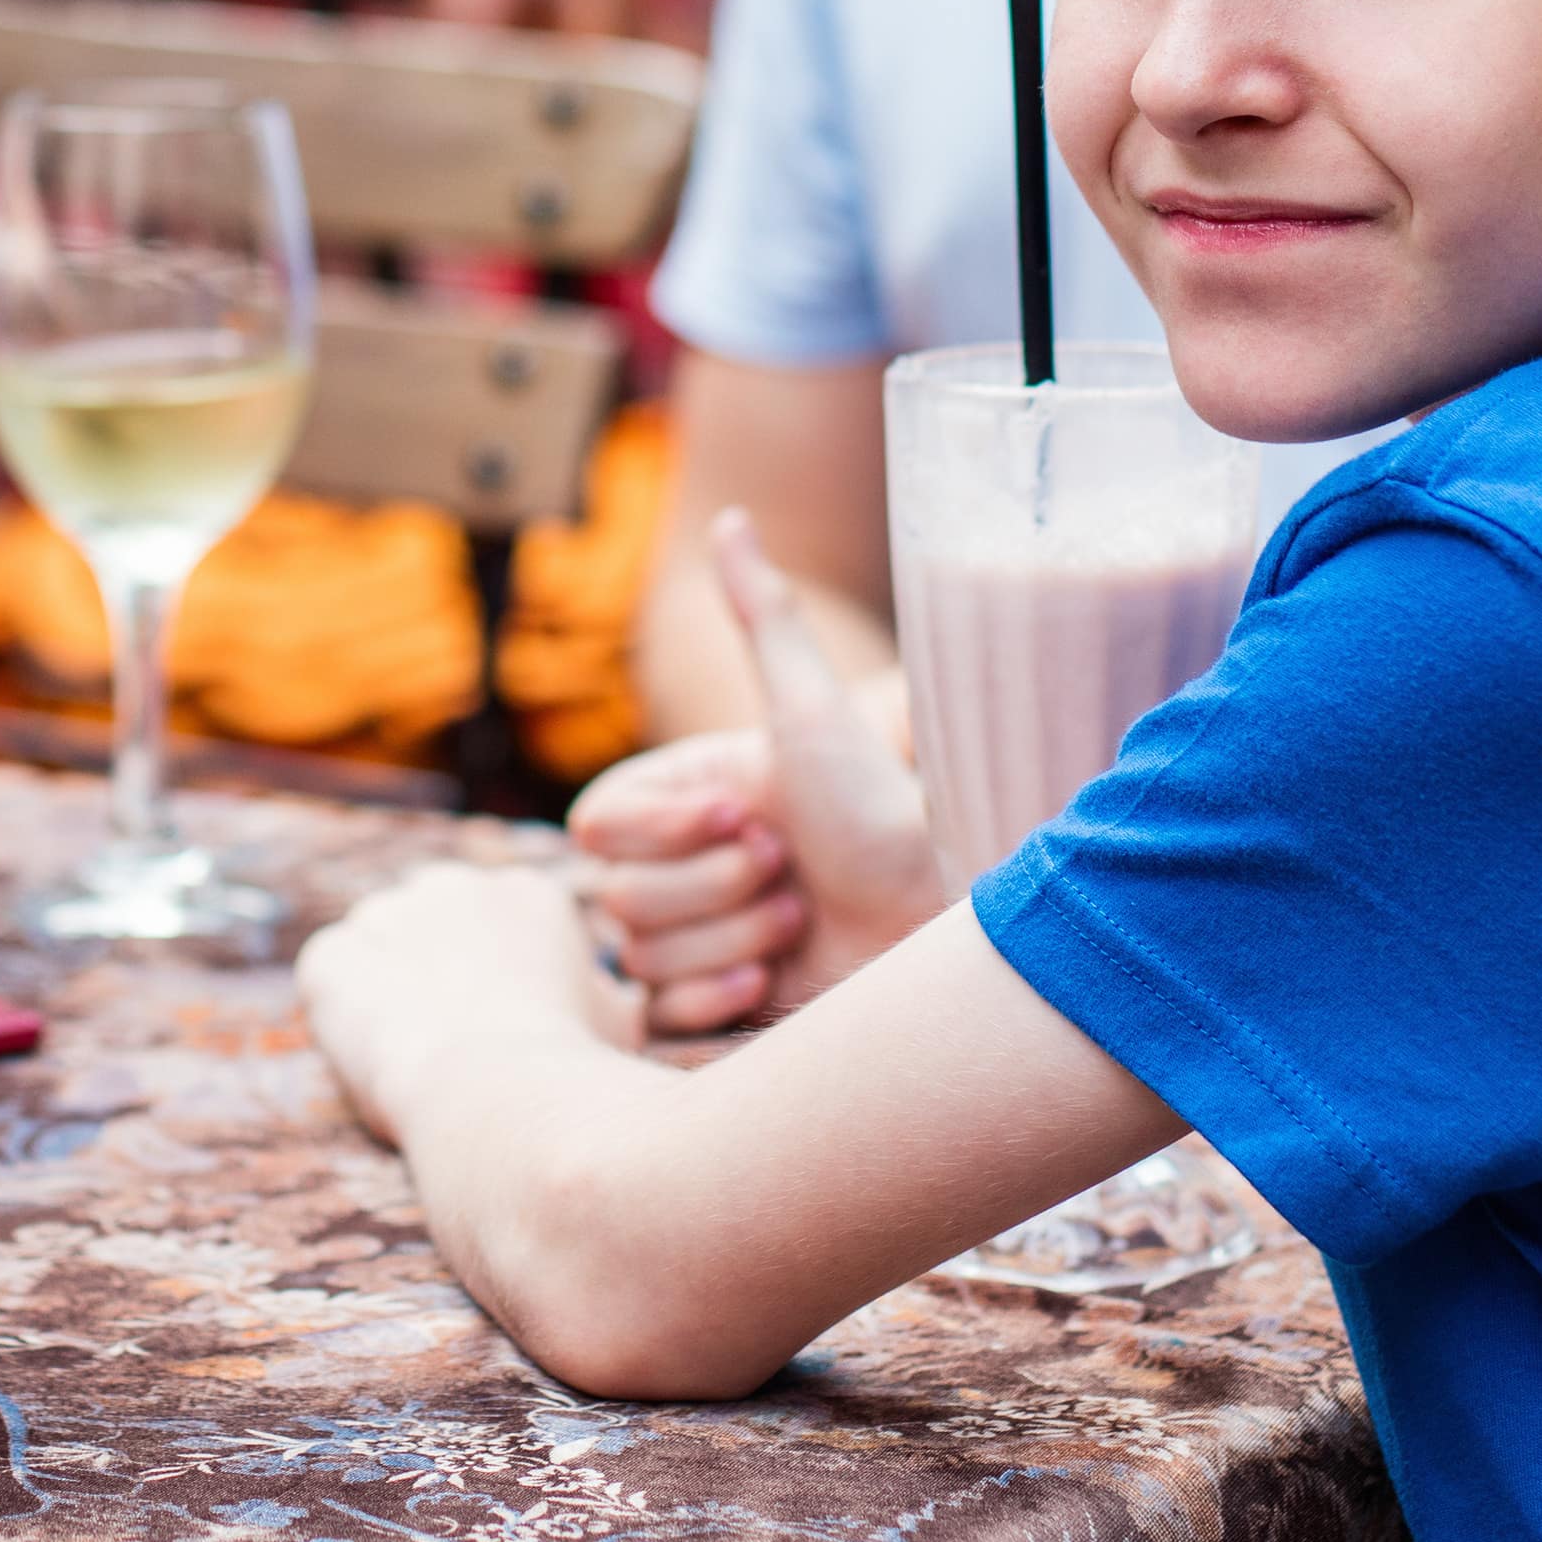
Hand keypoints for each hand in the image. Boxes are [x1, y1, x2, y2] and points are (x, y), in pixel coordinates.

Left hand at [299, 860, 638, 1144]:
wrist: (504, 1098)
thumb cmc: (571, 1071)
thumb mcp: (616, 1024)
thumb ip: (602, 994)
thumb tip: (608, 996)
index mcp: (529, 896)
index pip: (496, 920)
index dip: (493, 974)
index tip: (500, 1023)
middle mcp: (456, 887)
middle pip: (433, 916)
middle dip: (437, 965)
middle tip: (452, 1036)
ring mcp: (389, 916)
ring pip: (378, 937)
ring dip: (388, 982)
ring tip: (411, 1050)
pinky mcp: (333, 961)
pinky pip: (330, 971)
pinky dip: (340, 1007)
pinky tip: (371, 1048)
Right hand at [567, 513, 945, 1035]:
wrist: (946, 921)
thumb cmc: (883, 812)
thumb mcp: (813, 713)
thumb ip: (765, 617)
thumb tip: (731, 516)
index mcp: (682, 806)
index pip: (595, 829)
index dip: (668, 830)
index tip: (746, 811)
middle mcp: (678, 875)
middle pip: (617, 903)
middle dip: (715, 890)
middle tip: (790, 876)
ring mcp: (695, 947)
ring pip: (642, 963)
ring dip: (728, 944)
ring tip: (799, 929)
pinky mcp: (714, 1019)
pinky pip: (656, 1025)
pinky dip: (711, 1009)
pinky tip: (772, 986)